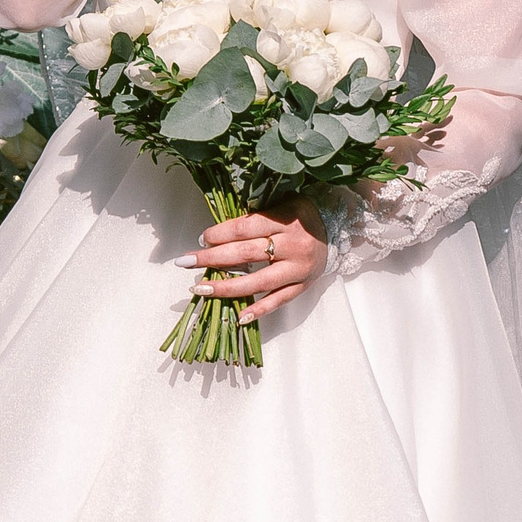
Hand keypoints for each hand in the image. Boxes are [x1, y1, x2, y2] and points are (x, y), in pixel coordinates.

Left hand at [175, 198, 326, 323]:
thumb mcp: (280, 203)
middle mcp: (293, 246)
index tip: (202, 238)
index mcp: (286, 221)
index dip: (220, 234)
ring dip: (226, 287)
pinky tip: (239, 318)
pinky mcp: (303, 286)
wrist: (336, 228)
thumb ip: (253, 217)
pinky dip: (259, 310)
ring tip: (200, 289)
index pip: (245, 229)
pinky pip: (278, 301)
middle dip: (212, 258)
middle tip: (186, 261)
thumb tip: (215, 234)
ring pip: (258, 282)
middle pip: (246, 254)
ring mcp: (298, 269)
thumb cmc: (300, 213)